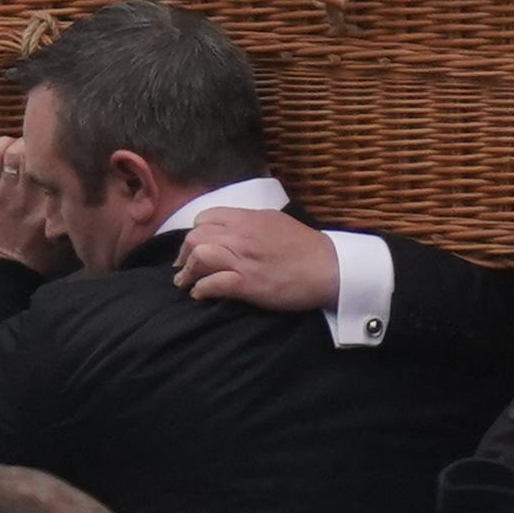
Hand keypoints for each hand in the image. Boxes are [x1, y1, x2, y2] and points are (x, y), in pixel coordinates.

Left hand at [0, 136, 74, 276]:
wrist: (10, 270)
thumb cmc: (46, 258)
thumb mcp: (75, 244)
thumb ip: (85, 219)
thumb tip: (108, 198)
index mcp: (54, 206)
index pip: (63, 171)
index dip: (71, 156)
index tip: (79, 149)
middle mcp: (32, 194)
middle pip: (39, 154)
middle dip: (48, 144)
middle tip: (55, 142)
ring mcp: (9, 191)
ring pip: (16, 152)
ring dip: (25, 143)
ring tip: (34, 144)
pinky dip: (1, 146)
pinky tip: (10, 145)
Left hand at [176, 204, 340, 308]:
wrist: (329, 267)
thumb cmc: (306, 246)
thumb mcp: (276, 221)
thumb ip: (251, 222)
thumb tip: (233, 228)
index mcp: (248, 218)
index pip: (206, 218)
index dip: (196, 232)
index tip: (196, 246)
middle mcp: (241, 236)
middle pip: (196, 237)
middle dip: (185, 253)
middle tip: (184, 268)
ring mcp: (244, 260)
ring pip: (200, 256)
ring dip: (188, 271)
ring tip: (187, 282)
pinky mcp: (248, 284)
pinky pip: (213, 283)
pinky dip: (201, 289)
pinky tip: (201, 294)